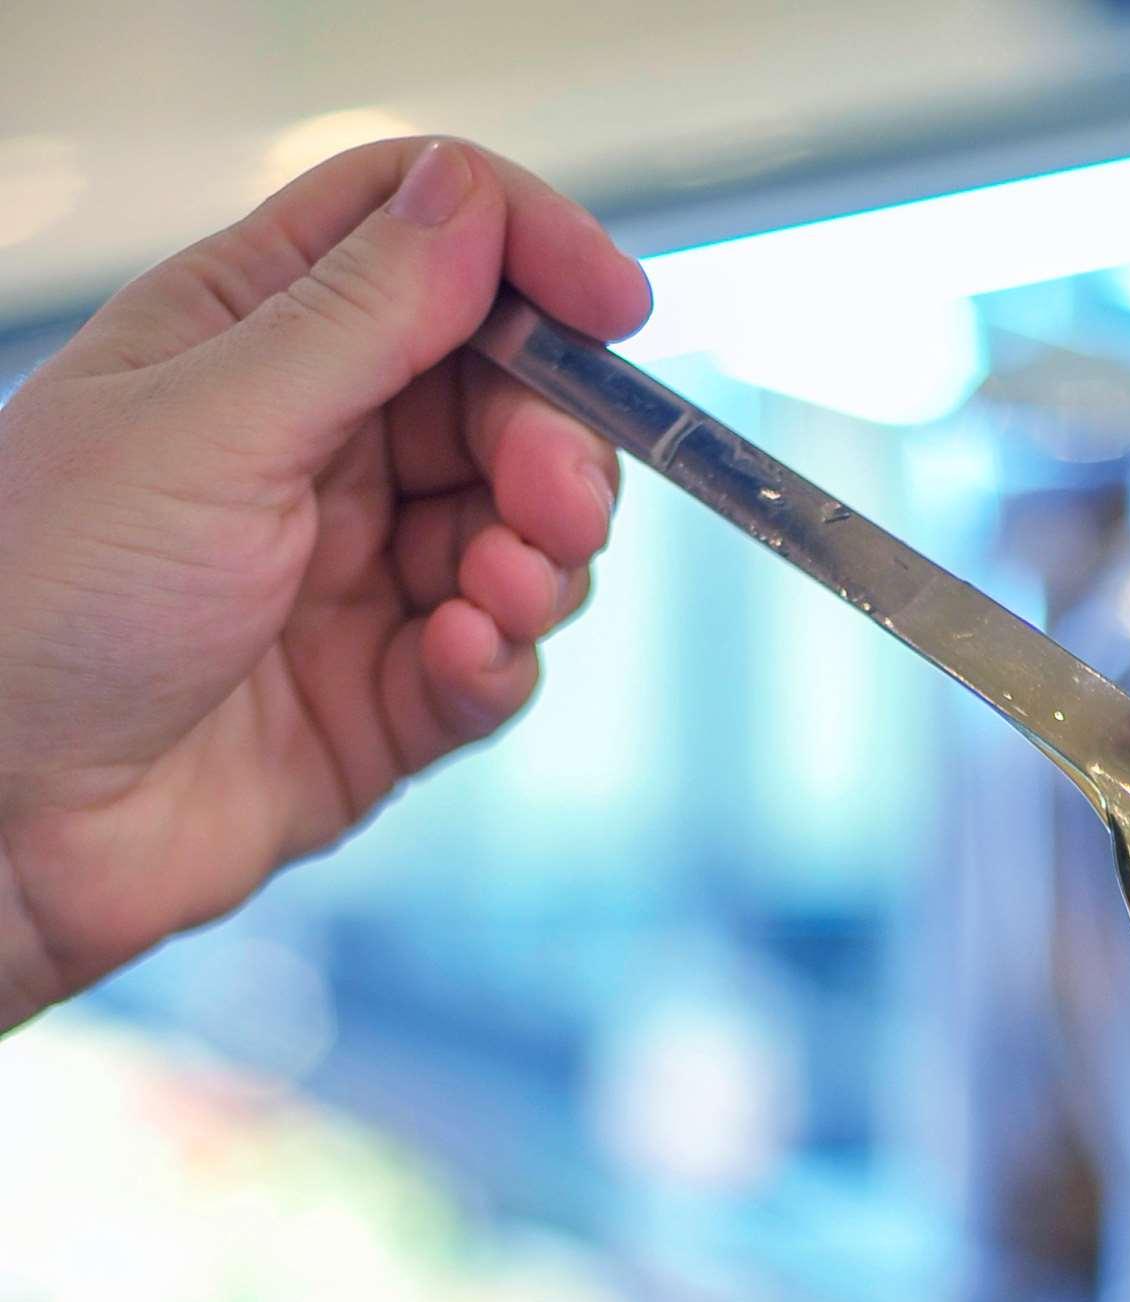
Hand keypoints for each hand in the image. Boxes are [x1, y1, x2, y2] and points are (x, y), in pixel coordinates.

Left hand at [0, 137, 648, 1027]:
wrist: (5, 819)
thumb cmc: (46, 603)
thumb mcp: (209, 424)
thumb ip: (358, 317)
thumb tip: (471, 197)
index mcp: (249, 338)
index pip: (420, 242)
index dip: (525, 254)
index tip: (613, 311)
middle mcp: (311, 449)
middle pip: (498, 399)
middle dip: (552, 445)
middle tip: (555, 501)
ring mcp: (351, 581)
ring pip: (519, 537)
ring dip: (539, 561)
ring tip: (495, 597)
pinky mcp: (378, 706)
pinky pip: (491, 667)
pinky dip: (500, 661)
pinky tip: (458, 662)